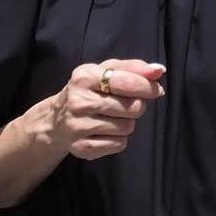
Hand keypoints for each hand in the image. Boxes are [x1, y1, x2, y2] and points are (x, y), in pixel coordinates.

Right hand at [46, 58, 165, 160]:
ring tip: (113, 119)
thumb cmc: (89, 91)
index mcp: (84, 77)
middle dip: (136, 106)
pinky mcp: (82, 147)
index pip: (126, 82)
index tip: (156, 90)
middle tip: (126, 105)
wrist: (56, 120)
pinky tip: (107, 132)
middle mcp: (78, 101)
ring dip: (127, 123)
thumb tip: (159, 71)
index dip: (147, 87)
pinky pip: (119, 144)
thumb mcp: (105, 72)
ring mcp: (78, 127)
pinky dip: (119, 139)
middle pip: (131, 107)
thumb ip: (133, 68)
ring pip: (127, 127)